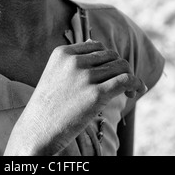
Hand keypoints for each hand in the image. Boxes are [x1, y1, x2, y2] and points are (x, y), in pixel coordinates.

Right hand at [4, 40, 146, 155]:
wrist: (36, 132)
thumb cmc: (47, 106)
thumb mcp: (54, 74)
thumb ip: (73, 60)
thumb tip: (95, 43)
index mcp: (62, 53)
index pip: (96, 46)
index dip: (108, 57)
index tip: (112, 71)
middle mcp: (74, 61)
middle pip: (111, 55)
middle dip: (120, 67)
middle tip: (124, 84)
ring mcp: (84, 77)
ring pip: (120, 66)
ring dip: (130, 76)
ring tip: (130, 91)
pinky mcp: (95, 95)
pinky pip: (125, 80)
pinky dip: (136, 83)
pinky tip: (139, 90)